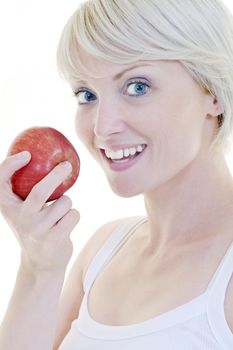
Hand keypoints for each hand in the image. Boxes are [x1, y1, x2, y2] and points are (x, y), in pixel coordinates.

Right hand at [0, 151, 79, 272]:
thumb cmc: (34, 229)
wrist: (40, 264)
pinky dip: (74, 216)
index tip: (27, 155)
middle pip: (40, 191)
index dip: (10, 165)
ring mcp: (36, 231)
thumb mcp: (23, 212)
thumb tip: (49, 162)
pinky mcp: (53, 239)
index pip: (1, 182)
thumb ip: (27, 193)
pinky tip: (64, 226)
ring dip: (67, 204)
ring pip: (65, 202)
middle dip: (57, 175)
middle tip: (66, 165)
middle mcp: (19, 219)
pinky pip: (74, 214)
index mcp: (8, 208)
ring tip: (59, 215)